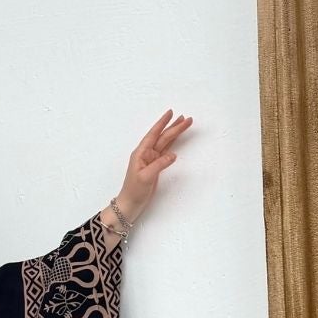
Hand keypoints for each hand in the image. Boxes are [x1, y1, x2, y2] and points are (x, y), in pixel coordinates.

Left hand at [108, 109, 193, 233]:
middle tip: (187, 119)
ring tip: (184, 124)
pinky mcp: (155, 167)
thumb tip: (173, 155)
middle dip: (174, 127)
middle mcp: (146, 154)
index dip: (162, 123)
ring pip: (165, 143)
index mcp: (140, 153)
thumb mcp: (146, 177)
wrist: (130, 204)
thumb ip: (159, 165)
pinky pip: (165, 152)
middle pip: (162, 137)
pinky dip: (172, 145)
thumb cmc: (134, 191)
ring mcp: (151, 160)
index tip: (170, 113)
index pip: (153, 134)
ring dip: (174, 134)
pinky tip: (177, 139)